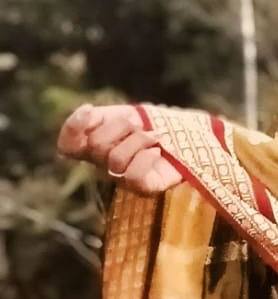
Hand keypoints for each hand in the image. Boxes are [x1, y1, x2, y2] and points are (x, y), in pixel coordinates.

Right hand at [57, 103, 183, 195]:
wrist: (188, 133)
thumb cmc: (152, 124)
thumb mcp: (121, 113)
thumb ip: (97, 116)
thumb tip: (85, 112)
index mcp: (94, 146)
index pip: (67, 145)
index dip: (72, 128)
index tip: (90, 110)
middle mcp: (104, 164)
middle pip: (96, 146)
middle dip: (121, 127)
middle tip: (139, 124)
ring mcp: (123, 178)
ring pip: (116, 160)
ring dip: (138, 140)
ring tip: (154, 136)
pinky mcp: (144, 188)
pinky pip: (133, 176)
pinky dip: (146, 158)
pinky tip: (157, 150)